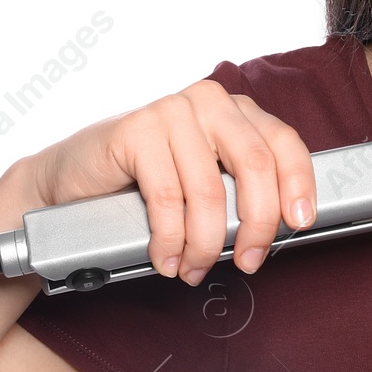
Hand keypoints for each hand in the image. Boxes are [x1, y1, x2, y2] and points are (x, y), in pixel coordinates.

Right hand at [24, 79, 315, 282]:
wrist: (73, 178)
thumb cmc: (145, 183)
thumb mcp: (204, 182)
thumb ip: (239, 191)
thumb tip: (277, 229)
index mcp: (235, 110)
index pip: (284, 143)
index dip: (299, 186)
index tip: (298, 224)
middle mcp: (208, 102)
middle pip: (255, 165)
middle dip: (256, 224)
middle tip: (247, 260)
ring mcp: (171, 110)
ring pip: (209, 189)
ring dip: (205, 243)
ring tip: (195, 269)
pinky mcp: (135, 129)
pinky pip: (167, 197)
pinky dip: (170, 239)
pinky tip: (167, 259)